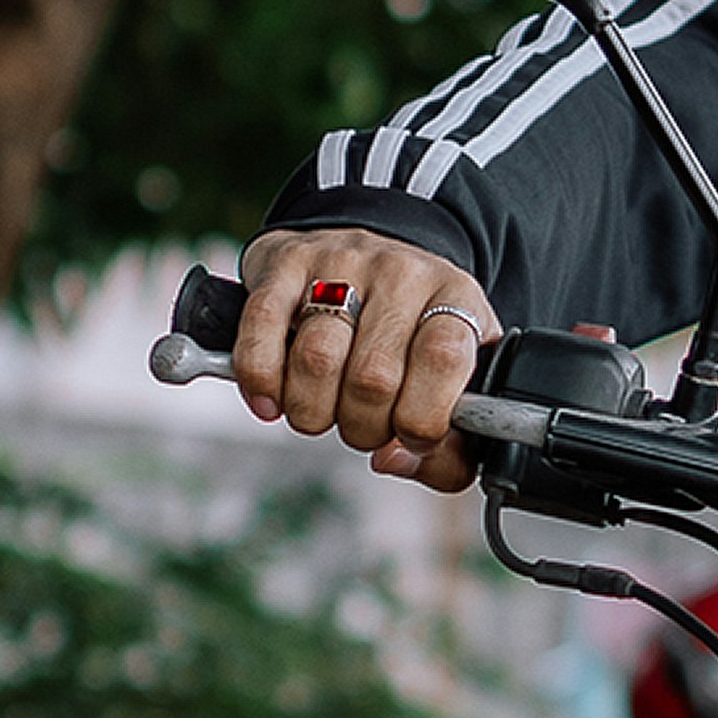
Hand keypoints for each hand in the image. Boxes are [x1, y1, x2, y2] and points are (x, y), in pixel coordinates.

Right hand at [233, 230, 501, 488]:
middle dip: (362, 428)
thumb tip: (393, 460)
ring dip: (311, 411)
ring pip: (317, 359)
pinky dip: (261, 381)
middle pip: (373, 377)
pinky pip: (262, 329)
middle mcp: (402, 273)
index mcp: (456, 300)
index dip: (421, 418)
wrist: (368, 257)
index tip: (409, 438)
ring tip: (322, 409)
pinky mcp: (287, 262)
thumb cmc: (411, 336)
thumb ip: (448, 448)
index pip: (443, 358)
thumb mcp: (455, 384)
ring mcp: (342, 262)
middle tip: (362, 426)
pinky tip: (271, 400)